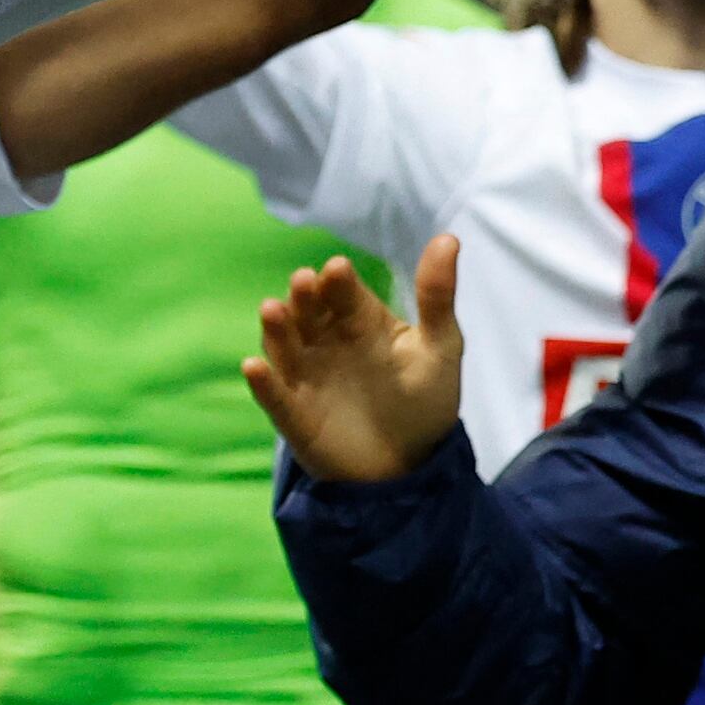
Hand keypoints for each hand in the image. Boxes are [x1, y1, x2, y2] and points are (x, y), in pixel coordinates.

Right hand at [244, 238, 468, 483]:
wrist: (412, 468)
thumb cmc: (425, 401)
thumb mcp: (440, 348)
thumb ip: (437, 296)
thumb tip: (449, 237)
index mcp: (359, 320)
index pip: (343, 293)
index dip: (338, 281)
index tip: (338, 269)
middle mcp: (326, 341)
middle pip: (309, 313)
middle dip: (304, 297)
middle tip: (304, 282)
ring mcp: (306, 376)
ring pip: (284, 346)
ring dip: (276, 328)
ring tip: (272, 310)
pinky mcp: (294, 413)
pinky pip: (274, 395)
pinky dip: (262, 382)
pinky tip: (254, 367)